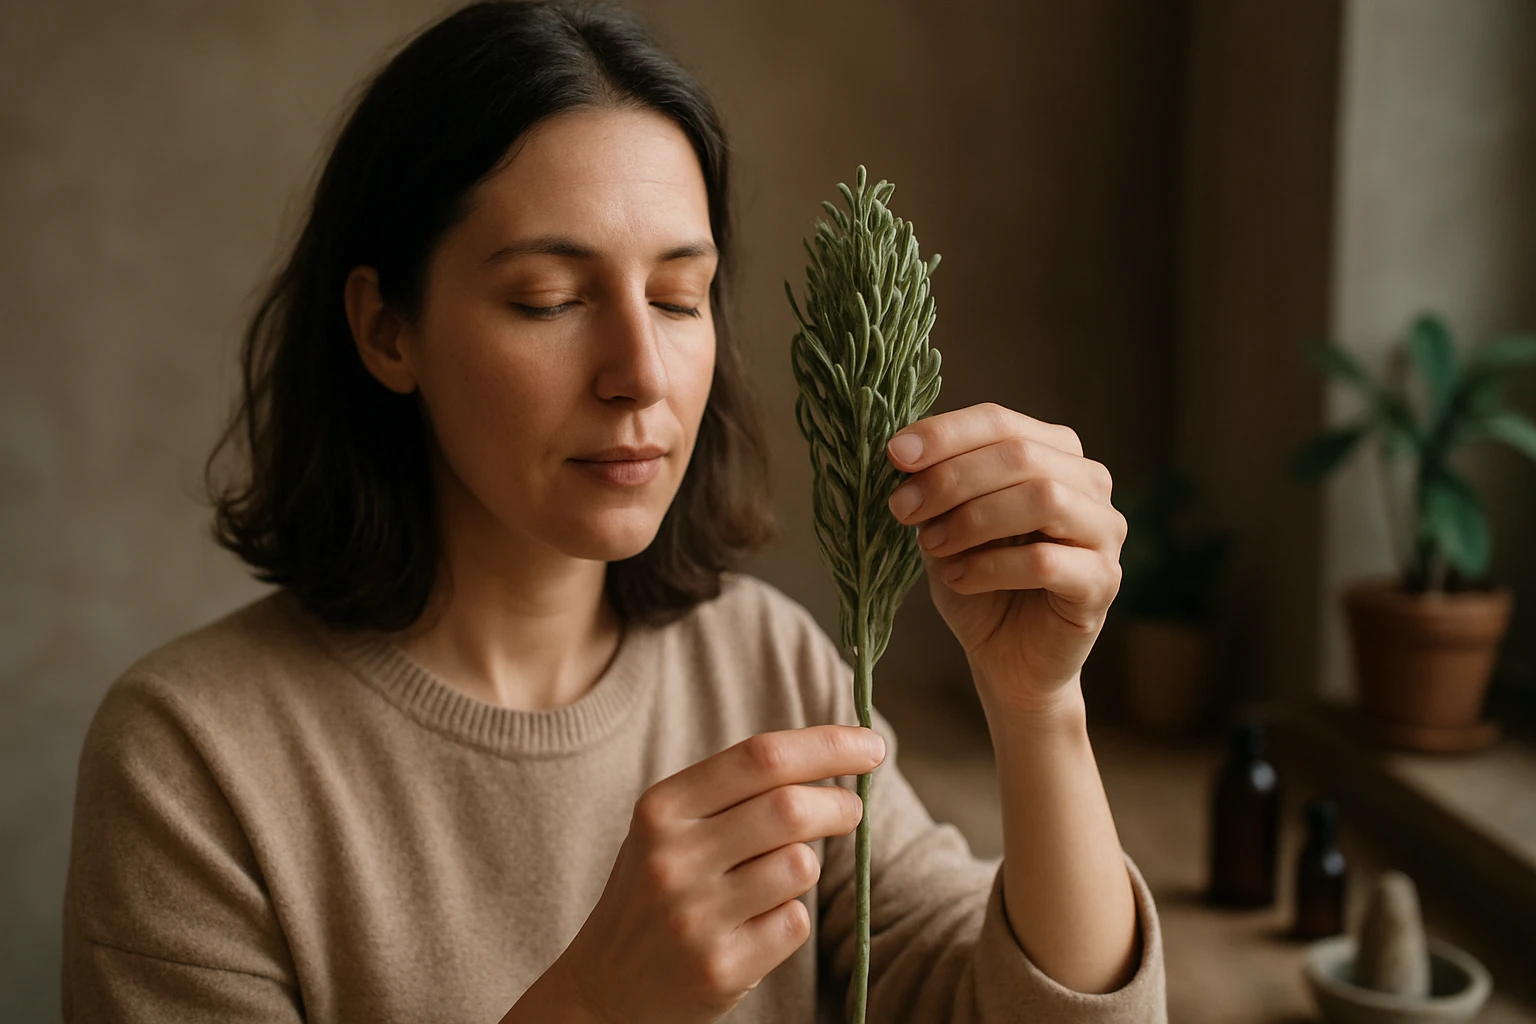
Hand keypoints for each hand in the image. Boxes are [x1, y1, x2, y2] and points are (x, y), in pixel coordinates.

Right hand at [553, 725, 885, 1022]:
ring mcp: (694, 917)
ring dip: (806, 866)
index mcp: (662, 808)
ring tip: (777, 877)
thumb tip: (839, 754)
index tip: (871, 745)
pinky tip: (755, 926)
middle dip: (839, 803)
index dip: (827, 745)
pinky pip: (793, 923)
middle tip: (852, 808)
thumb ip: (739, 790)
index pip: (760, 757)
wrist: (605, 988)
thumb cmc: (658, 889)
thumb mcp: (672, 827)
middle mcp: (672, 858)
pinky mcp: (718, 969)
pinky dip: (790, 918)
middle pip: (790, 809)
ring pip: (800, 867)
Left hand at [885, 403, 1126, 715]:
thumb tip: (904, 452)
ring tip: (931, 545)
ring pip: (1043, 499)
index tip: (895, 454)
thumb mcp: (946, 524)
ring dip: (974, 519)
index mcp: (1053, 451)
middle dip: (951, 478)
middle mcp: (1089, 482)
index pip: (1000, 421)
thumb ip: (936, 487)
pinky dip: (991, 567)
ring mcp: (1105, 531)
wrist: (1007, 658)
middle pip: (1021, 455)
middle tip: (902, 509)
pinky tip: (959, 579)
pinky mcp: (1103, 583)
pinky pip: (1047, 562)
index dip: (946, 434)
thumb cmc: (978, 580)